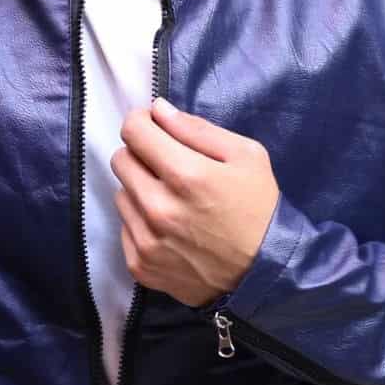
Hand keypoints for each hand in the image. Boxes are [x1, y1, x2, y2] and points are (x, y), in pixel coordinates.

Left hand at [111, 98, 279, 307]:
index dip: (141, 121)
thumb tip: (158, 110)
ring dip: (140, 190)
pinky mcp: (141, 266)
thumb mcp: (246, 156)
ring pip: (121, 194)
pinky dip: (141, 223)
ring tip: (172, 200)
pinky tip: (169, 228)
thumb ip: (198, 130)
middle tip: (166, 164)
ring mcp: (147, 240)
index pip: (133, 131)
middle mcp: (159, 208)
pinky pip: (125, 228)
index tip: (153, 126)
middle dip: (141, 154)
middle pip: (121, 161)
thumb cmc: (259, 209)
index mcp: (186, 175)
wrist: (264, 275)